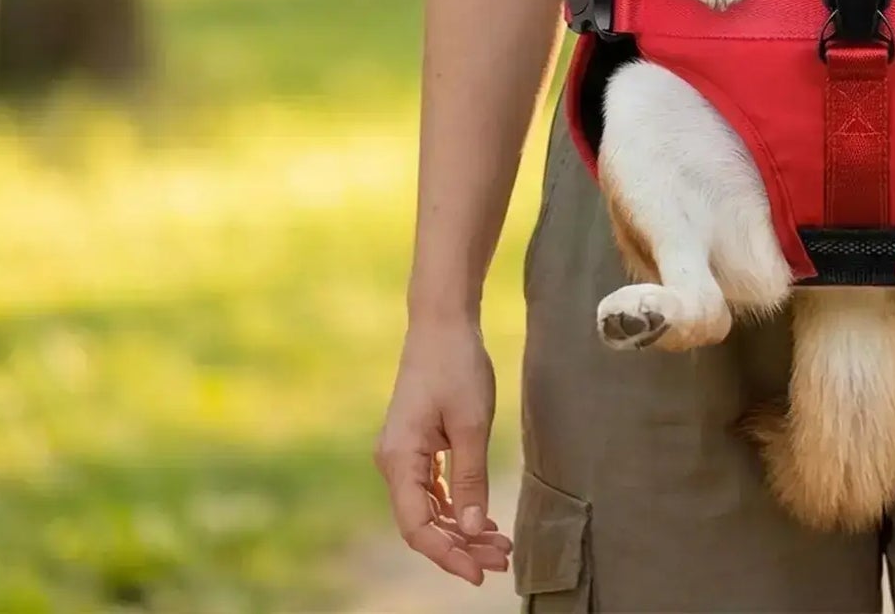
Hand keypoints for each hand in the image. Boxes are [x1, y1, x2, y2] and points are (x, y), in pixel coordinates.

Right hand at [374, 316, 513, 586]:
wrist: (442, 321)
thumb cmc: (457, 365)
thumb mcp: (472, 423)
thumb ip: (470, 478)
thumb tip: (472, 528)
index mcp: (399, 459)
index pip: (417, 526)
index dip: (447, 554)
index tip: (479, 572)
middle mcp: (393, 462)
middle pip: (423, 521)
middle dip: (461, 545)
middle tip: (501, 560)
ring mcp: (403, 454)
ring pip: (429, 507)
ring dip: (461, 528)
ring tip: (500, 544)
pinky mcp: (416, 445)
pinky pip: (432, 488)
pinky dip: (457, 505)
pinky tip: (483, 519)